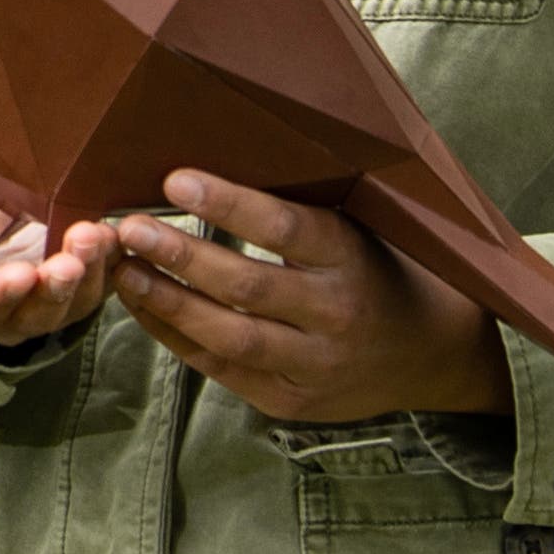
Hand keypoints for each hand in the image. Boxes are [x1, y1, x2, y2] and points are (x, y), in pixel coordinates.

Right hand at [0, 161, 114, 343]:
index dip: (1, 296)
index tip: (22, 275)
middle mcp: (2, 310)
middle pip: (37, 313)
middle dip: (58, 286)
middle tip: (73, 253)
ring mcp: (42, 294)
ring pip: (76, 299)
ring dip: (92, 272)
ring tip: (98, 234)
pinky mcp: (72, 271)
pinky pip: (101, 276)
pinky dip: (113, 259)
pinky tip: (119, 233)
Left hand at [103, 171, 513, 424]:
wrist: (431, 356)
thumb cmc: (377, 270)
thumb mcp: (356, 227)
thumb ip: (298, 208)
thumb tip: (212, 152)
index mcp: (351, 259)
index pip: (285, 229)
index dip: (229, 204)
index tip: (174, 179)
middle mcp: (335, 315)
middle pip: (248, 287)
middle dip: (181, 255)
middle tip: (129, 226)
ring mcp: (313, 365)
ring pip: (229, 337)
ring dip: (167, 302)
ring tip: (123, 270)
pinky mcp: (289, 400)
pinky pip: (221, 369)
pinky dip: (174, 336)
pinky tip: (141, 307)